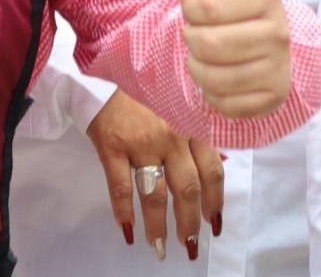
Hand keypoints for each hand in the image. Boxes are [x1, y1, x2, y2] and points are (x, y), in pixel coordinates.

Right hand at [86, 90, 222, 260]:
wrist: (103, 73)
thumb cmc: (143, 93)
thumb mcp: (178, 107)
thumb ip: (197, 135)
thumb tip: (217, 170)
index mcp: (191, 126)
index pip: (212, 171)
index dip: (215, 202)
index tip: (213, 224)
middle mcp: (171, 136)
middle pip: (188, 188)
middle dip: (190, 222)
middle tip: (190, 244)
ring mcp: (141, 142)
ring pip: (155, 193)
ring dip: (158, 225)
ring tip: (159, 246)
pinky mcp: (112, 146)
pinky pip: (120, 186)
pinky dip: (124, 211)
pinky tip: (128, 230)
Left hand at [181, 0, 291, 117]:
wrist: (248, 37)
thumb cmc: (221, 0)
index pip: (202, 9)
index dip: (191, 9)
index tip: (203, 5)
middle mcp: (279, 31)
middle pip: (205, 45)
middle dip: (192, 39)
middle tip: (205, 31)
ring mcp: (280, 67)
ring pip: (212, 78)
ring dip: (198, 67)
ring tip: (211, 53)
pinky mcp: (273, 98)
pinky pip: (225, 105)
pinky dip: (213, 94)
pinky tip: (222, 76)